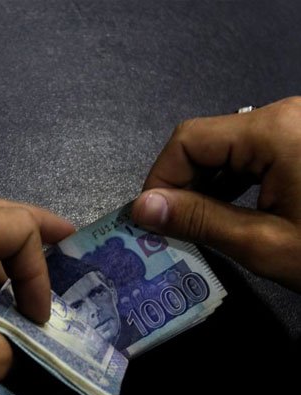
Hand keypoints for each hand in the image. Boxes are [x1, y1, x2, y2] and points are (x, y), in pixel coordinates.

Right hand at [131, 97, 300, 291]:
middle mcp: (287, 115)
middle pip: (209, 140)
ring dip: (209, 184)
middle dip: (183, 184)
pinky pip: (259, 152)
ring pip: (232, 147)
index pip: (188, 139)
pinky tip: (233, 212)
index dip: (159, 179)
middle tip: (172, 228)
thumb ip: (198, 221)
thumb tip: (143, 209)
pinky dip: (238, 181)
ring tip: (200, 225)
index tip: (150, 220)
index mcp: (274, 130)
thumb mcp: (266, 244)